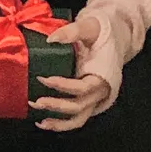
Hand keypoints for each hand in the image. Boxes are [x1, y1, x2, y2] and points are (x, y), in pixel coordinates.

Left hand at [30, 16, 109, 131]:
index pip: (83, 87)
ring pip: (78, 119)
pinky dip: (61, 124)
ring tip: (40, 121)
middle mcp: (100, 91)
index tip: (44, 79)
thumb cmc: (102, 33)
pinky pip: (76, 118)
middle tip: (36, 101)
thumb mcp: (90, 27)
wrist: (114, 39)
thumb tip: (50, 39)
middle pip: (79, 106)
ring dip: (58, 122)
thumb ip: (71, 32)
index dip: (62, 86)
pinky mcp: (87, 103)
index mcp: (102, 75)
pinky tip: (43, 122)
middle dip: (56, 105)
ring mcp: (94, 99)